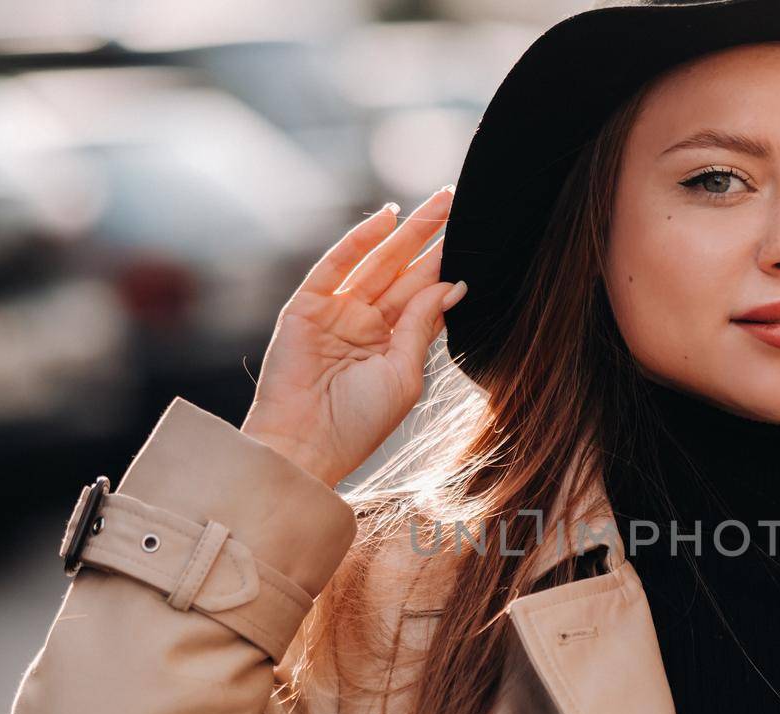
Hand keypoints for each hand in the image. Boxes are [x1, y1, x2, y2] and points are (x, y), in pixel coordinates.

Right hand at [239, 186, 466, 486]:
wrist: (306, 445)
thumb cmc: (357, 423)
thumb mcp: (404, 374)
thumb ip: (423, 325)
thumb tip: (453, 284)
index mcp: (392, 345)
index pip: (424, 296)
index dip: (446, 267)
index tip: (473, 239)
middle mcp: (366, 324)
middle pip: (405, 271)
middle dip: (431, 238)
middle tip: (458, 202)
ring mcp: (336, 312)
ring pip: (378, 262)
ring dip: (407, 231)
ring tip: (438, 202)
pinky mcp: (307, 306)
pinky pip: (337, 265)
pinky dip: (360, 240)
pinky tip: (387, 216)